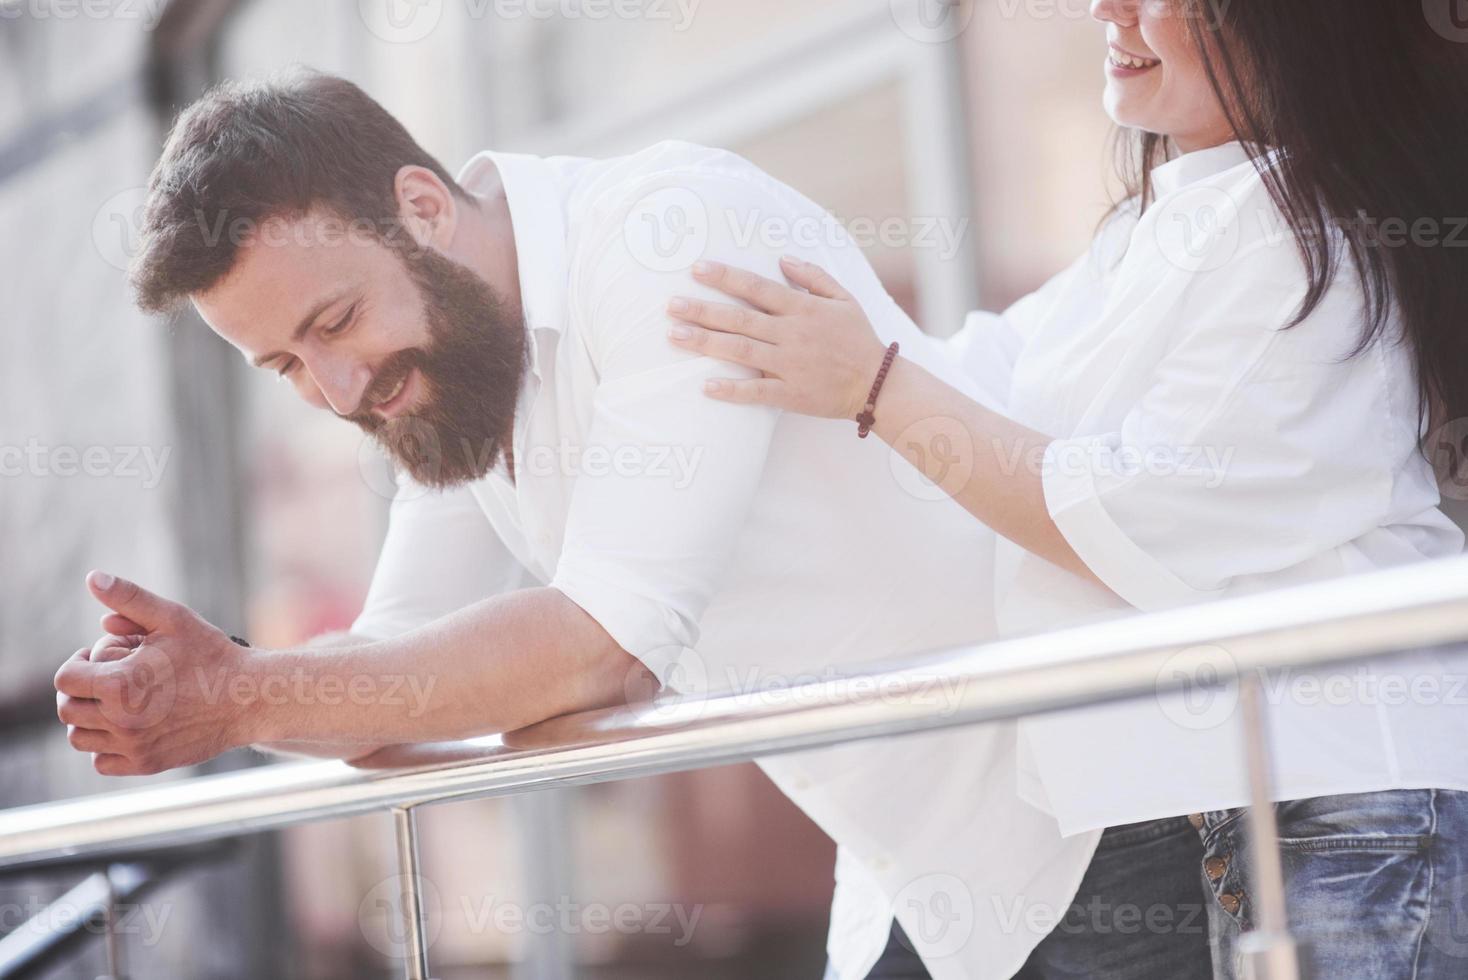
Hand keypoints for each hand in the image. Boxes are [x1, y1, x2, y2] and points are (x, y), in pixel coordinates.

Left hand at [54, 571, 250, 775]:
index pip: (65, 678)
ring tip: (117, 701)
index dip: (77, 663)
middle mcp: (121, 721)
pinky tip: (129, 725)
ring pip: (80, 738)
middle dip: (81, 689)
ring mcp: (133, 746)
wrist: (249, 698)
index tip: (99, 657)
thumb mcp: (172, 618)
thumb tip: (92, 577)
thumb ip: (129, 598)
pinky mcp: (146, 764)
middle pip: (67, 709)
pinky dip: (106, 745)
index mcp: (119, 684)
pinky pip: (102, 762)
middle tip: (108, 677)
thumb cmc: (211, 655)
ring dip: (89, 717)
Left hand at [666, 256, 889, 420]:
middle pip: (739, 318)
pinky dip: (732, 390)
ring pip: (741, 351)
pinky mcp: (791, 393)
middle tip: (671, 305)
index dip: (725, 277)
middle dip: (702, 310)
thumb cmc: (858, 339)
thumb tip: (783, 258)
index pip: (756, 287)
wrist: (877, 384)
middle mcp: (791, 334)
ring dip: (706, 343)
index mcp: (802, 309)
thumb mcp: (843, 299)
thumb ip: (813, 276)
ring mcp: (790, 365)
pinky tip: (707, 386)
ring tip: (675, 336)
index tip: (697, 269)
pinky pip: (757, 391)